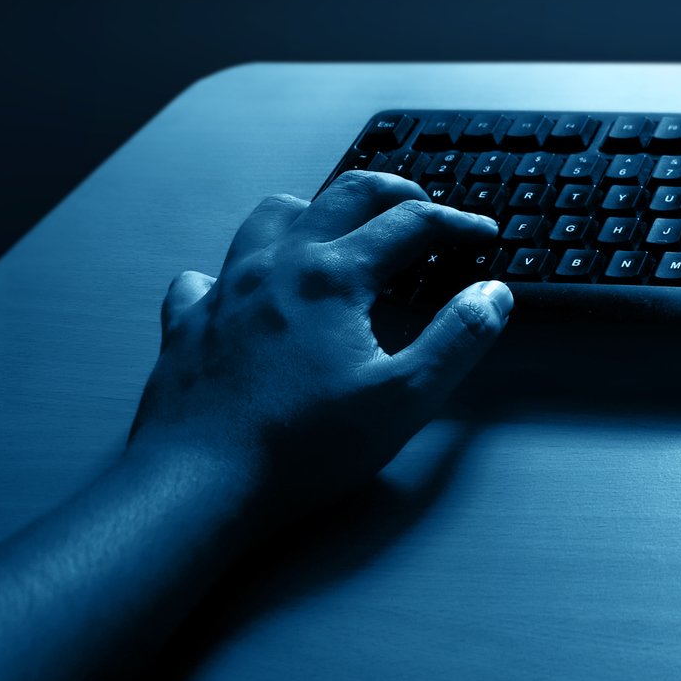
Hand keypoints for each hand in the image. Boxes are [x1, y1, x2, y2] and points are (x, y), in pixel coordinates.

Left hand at [129, 172, 512, 518]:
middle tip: (424, 208)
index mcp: (334, 277)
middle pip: (344, 195)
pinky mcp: (188, 325)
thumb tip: (491, 296)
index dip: (456, 222)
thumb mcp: (404, 400)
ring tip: (340, 230)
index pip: (411, 224)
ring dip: (316, 211)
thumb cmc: (296, 450)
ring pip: (272, 216)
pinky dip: (235, 270)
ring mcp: (226, 291)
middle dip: (394, 192)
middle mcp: (278, 267)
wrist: (195, 488)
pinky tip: (248, 291)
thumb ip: (457, 339)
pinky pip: (207, 275)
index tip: (479, 235)